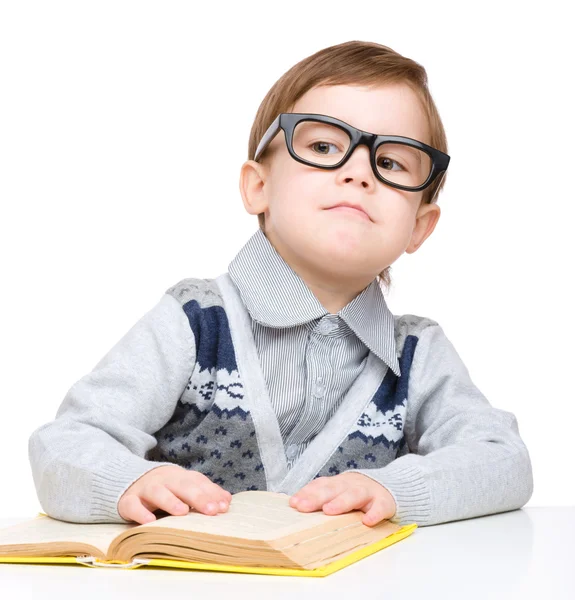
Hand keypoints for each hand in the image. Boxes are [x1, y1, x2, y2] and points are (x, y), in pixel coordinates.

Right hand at [117, 465, 231, 524]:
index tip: (223, 506)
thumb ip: (205, 493)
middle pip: (182, 485)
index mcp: (180, 476)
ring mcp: (145, 489)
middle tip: (211, 510)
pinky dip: (140, 512)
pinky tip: (149, 521)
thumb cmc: (166, 488)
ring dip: (170, 500)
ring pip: (157, 492)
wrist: (131, 480)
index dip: (211, 493)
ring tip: (183, 512)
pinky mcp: (128, 500)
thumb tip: (227, 501)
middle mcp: (164, 480)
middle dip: (198, 497)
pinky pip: (132, 505)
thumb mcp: (185, 487)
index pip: (198, 482)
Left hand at [289, 472, 396, 526]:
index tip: (293, 503)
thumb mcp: (340, 491)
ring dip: (341, 502)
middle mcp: (350, 485)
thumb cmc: (358, 493)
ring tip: (329, 510)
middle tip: (303, 507)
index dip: (306, 493)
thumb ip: (322, 496)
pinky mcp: (384, 502)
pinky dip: (374, 514)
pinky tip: (367, 522)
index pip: (320, 486)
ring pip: (354, 495)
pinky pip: (379, 508)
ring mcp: (368, 492)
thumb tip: (295, 504)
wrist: (391, 486)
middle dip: (317, 498)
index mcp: (338, 483)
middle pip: (332, 489)